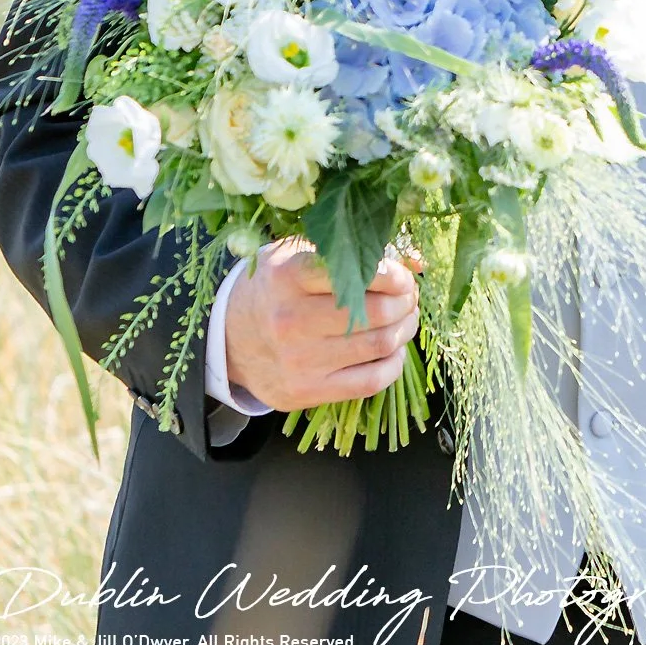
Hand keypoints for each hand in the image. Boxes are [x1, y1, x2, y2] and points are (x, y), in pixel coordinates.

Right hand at [224, 241, 422, 411]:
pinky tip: (391, 350)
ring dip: (405, 330)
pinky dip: (394, 364)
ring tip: (403, 319)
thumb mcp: (301, 255)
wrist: (226, 336)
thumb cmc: (274, 288)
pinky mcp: (304, 392)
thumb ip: (356, 252)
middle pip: (377, 313)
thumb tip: (419, 262)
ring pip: (380, 345)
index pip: (359, 274)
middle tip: (407, 298)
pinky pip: (370, 382)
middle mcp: (290, 320)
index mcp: (288, 277)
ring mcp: (297, 361)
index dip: (394, 276)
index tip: (402, 277)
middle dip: (405, 303)